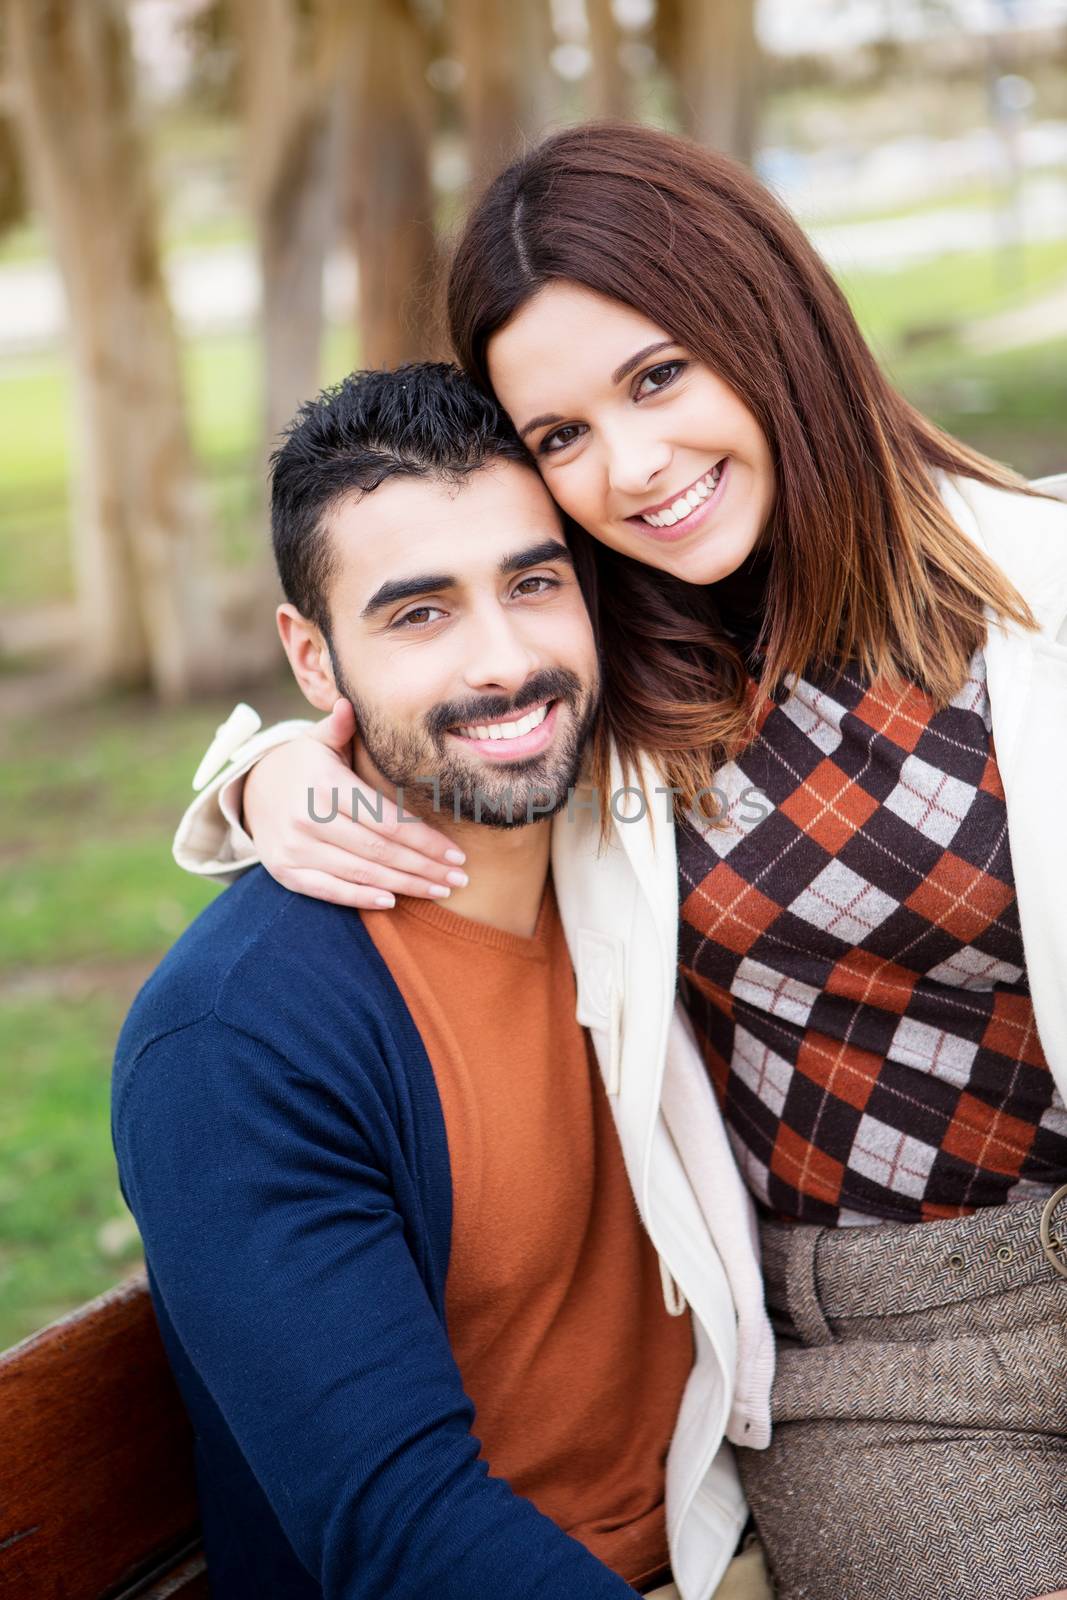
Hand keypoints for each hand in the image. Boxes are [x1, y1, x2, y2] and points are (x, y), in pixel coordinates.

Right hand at [241, 698, 467, 908]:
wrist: (251, 791)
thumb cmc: (304, 765)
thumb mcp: (319, 741)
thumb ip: (340, 727)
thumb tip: (348, 704)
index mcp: (325, 784)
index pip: (386, 819)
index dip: (425, 840)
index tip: (457, 853)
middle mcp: (307, 818)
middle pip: (379, 850)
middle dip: (424, 866)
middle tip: (458, 878)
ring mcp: (295, 848)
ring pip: (361, 872)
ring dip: (405, 885)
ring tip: (439, 889)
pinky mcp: (285, 872)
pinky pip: (329, 890)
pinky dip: (361, 897)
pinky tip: (393, 900)